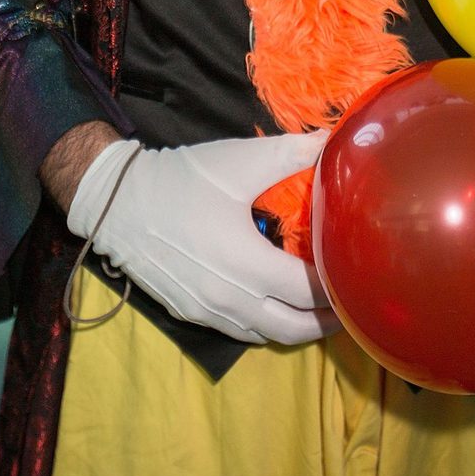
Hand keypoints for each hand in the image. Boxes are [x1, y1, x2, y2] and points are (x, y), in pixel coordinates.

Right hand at [68, 132, 338, 344]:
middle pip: (292, 329)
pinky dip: (262, 325)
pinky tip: (269, 305)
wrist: (117, 203)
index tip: (357, 278)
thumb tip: (332, 140)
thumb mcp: (239, 161)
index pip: (307, 292)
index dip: (336, 288)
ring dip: (294, 328)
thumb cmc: (182, 181)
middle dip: (324, 323)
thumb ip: (291, 154)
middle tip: (347, 307)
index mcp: (249, 266)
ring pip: (263, 335)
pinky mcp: (188, 313)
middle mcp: (231, 300)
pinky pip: (237, 330)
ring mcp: (208, 311)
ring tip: (315, 309)